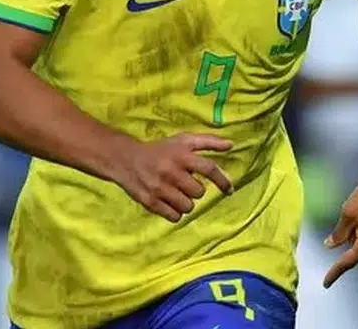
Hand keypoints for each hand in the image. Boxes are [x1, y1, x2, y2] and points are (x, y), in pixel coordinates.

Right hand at [110, 133, 234, 221]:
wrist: (126, 159)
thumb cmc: (160, 150)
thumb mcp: (183, 141)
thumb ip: (208, 141)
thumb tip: (230, 145)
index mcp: (182, 155)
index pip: (209, 168)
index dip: (222, 181)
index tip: (229, 190)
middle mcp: (171, 171)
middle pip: (199, 192)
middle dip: (195, 190)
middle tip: (184, 184)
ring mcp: (160, 188)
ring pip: (188, 206)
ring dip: (185, 202)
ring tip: (175, 193)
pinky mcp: (150, 202)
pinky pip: (174, 216)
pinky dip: (175, 212)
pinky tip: (168, 202)